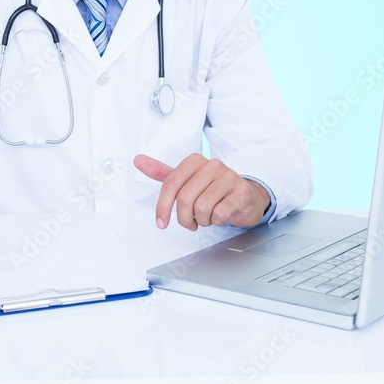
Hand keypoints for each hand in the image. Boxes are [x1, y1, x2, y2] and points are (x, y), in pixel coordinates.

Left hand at [134, 153, 270, 230]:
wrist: (245, 196)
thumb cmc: (212, 189)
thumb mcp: (186, 180)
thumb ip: (162, 173)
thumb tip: (138, 160)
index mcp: (195, 161)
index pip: (170, 184)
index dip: (163, 207)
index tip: (161, 222)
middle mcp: (212, 165)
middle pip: (185, 199)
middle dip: (184, 218)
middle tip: (190, 222)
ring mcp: (229, 177)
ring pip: (202, 208)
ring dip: (202, 220)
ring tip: (207, 216)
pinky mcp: (241, 191)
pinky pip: (219, 213)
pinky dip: (216, 221)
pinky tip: (220, 215)